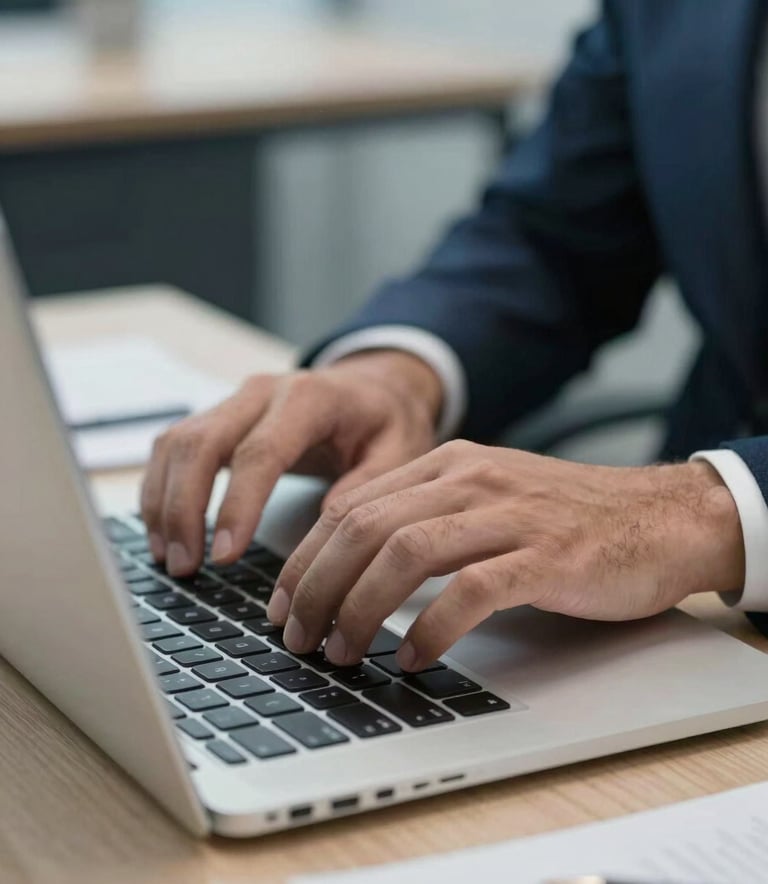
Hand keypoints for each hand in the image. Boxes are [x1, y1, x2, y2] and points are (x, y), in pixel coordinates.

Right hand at [140, 350, 442, 575]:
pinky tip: (163, 531)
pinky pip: (174, 446)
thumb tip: (325, 533)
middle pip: (202, 443)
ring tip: (170, 558)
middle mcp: (263, 392)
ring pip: (177, 443)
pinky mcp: (219, 416)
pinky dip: (160, 488)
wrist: (373, 387)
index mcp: (310, 399)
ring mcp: (235, 401)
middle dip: (184, 508)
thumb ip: (368, 487)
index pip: (260, 452)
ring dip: (164, 502)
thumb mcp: (400, 450)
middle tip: (186, 567)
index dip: (237, 504)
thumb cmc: (386, 421)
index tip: (225, 555)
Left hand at [268, 441, 743, 670]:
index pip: (351, 507)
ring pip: (406, 553)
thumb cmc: (566, 519)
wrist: (660, 517)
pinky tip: (413, 658)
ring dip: (359, 608)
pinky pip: (471, 591)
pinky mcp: (547, 555)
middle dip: (317, 588)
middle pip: (365, 528)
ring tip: (341, 652)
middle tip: (297, 638)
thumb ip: (426, 519)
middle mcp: (470, 480)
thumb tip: (354, 568)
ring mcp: (509, 515)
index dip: (305, 559)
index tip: (283, 605)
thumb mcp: (486, 500)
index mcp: (448, 464)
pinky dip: (432, 628)